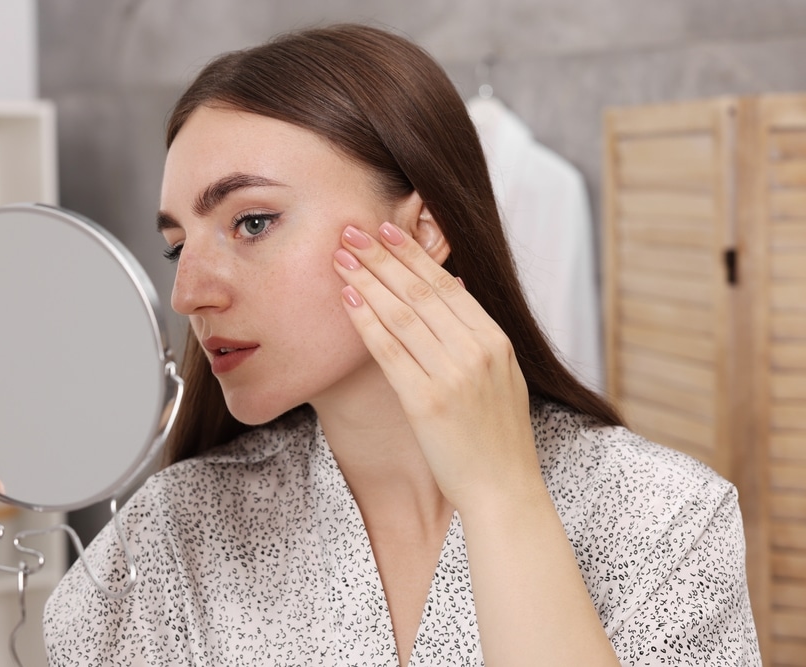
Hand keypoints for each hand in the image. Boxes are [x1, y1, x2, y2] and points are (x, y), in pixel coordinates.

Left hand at [332, 221, 541, 507]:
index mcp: (495, 340)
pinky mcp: (426, 401)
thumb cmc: (498, 437)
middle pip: (421, 291)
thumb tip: (455, 287)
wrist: (505, 490)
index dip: (413, 254)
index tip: (387, 227)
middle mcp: (477, 350)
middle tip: (353, 229)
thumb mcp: (502, 376)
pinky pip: (389, 351)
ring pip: (402, 314)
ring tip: (341, 255)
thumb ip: (478, 334)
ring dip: (368, 279)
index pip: (447, 285)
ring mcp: (453, 374)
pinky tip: (347, 298)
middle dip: (382, 256)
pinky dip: (366, 320)